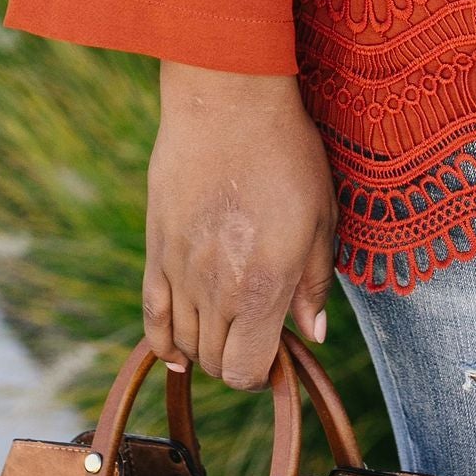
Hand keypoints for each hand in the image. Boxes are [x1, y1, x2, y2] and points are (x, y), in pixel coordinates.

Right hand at [143, 64, 337, 389]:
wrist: (228, 104)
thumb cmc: (286, 154)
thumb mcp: (322, 217)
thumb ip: (315, 283)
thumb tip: (313, 334)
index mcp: (264, 287)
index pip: (248, 370)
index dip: (264, 371)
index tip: (280, 349)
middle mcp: (216, 290)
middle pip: (217, 362)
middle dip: (240, 359)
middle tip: (260, 331)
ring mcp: (181, 273)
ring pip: (187, 343)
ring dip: (209, 347)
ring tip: (231, 324)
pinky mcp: (156, 251)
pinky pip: (153, 316)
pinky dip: (163, 342)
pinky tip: (176, 352)